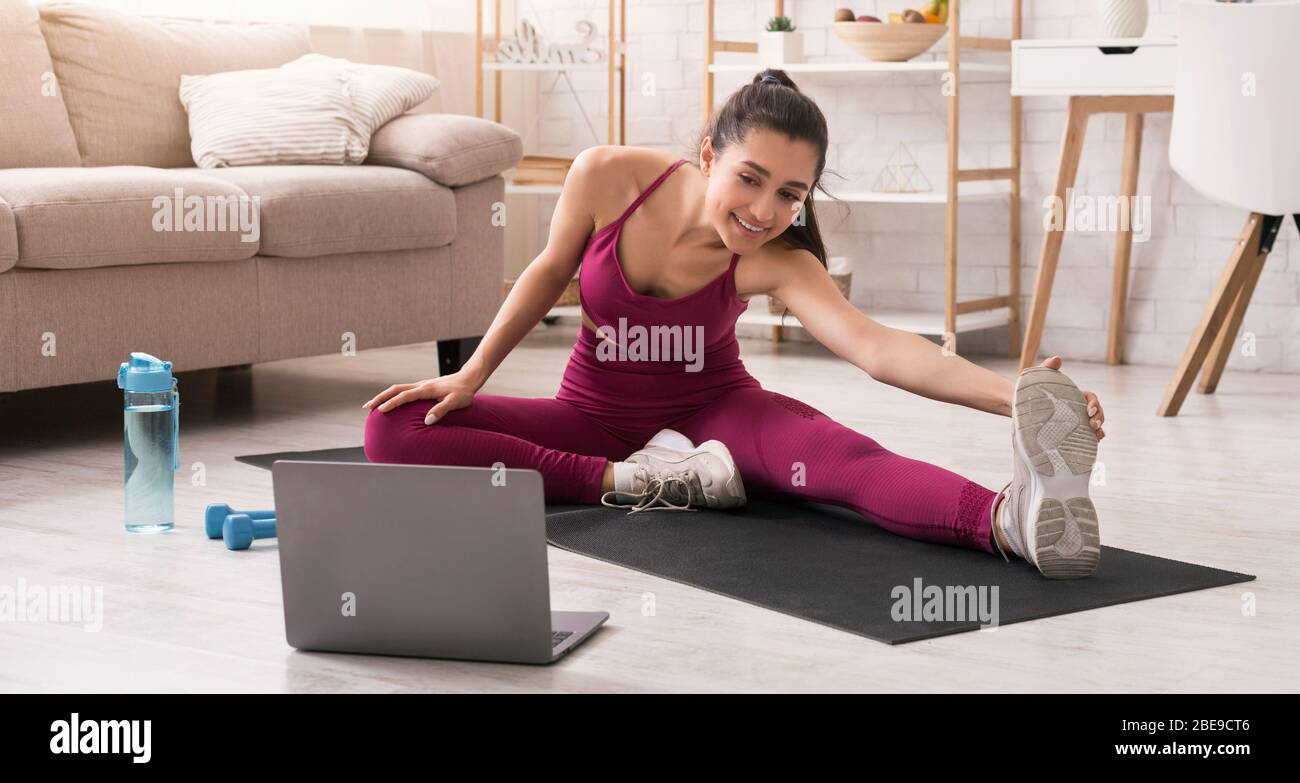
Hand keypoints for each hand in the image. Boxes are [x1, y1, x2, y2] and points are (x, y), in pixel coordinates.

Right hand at [362, 369, 479, 424]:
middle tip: (367, 407)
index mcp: (426, 389)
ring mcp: (421, 385)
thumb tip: (426, 422)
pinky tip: (392, 402)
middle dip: (380, 398)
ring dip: (384, 396)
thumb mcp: (455, 402)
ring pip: (398, 388)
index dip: (392, 403)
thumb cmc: (463, 392)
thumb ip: (441, 410)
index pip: (404, 396)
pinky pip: (404, 390)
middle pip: (395, 389)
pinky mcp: (424, 387)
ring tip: (374, 405)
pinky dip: (394, 395)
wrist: (468, 379)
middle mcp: (421, 385)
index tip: (380, 410)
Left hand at [1036, 355, 1104, 440]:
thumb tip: (1057, 359)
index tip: (1088, 410)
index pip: (1091, 398)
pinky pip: (1081, 435)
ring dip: (1098, 430)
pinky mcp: (1066, 431)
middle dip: (1099, 418)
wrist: (1017, 404)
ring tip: (1096, 437)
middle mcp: (1076, 408)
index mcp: (1074, 395)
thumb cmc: (1030, 388)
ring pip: (1092, 425)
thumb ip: (1047, 367)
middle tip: (1093, 426)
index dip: (1094, 403)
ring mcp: (1073, 420)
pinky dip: (1089, 439)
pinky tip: (1092, 443)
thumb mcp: (1038, 376)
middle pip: (1096, 412)